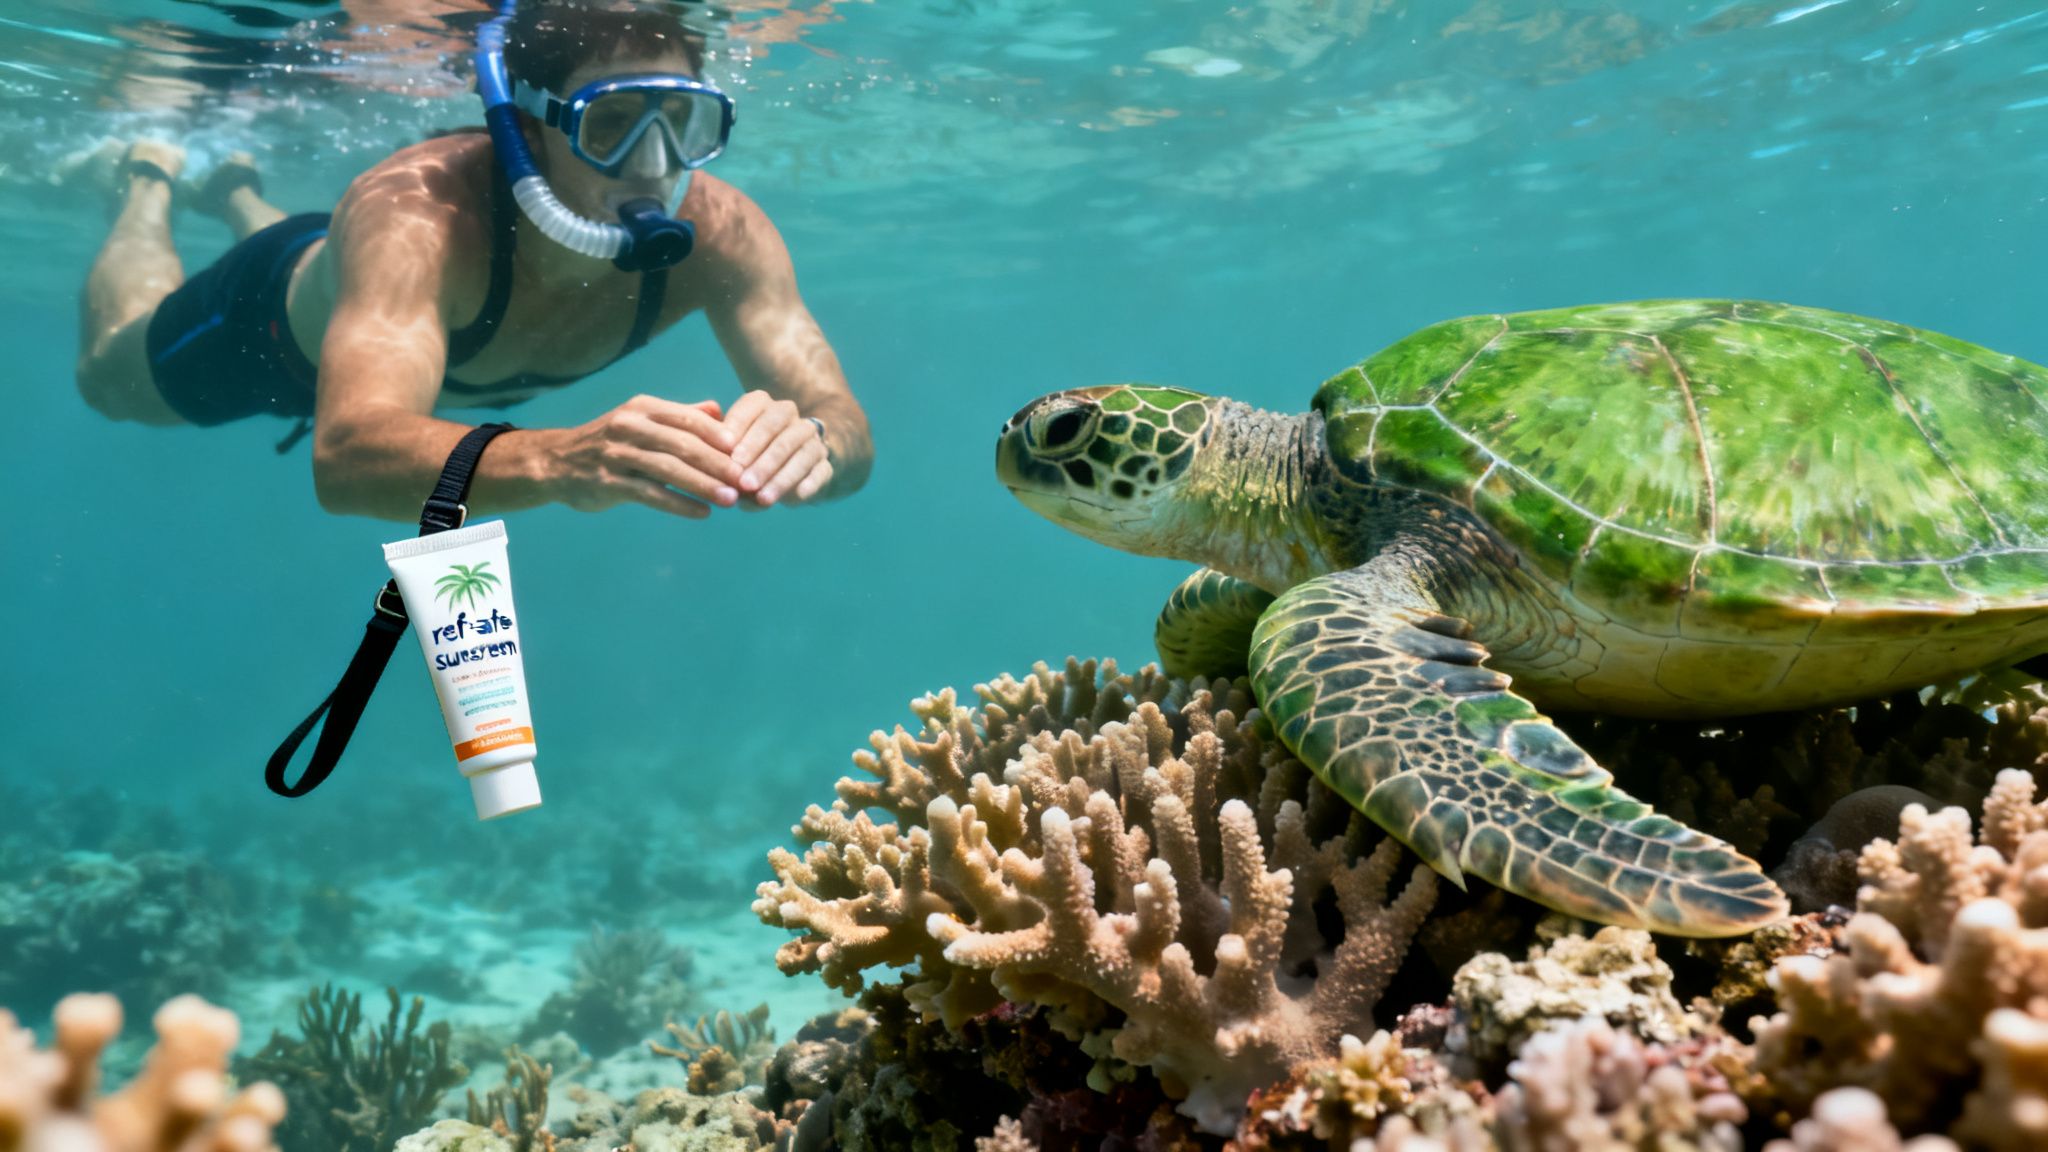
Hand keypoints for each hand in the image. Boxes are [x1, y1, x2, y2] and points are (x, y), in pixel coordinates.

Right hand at [546, 394, 743, 517]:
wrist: (555, 462)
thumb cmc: (609, 441)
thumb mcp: (641, 418)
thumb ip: (681, 416)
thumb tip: (720, 411)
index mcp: (643, 408)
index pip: (689, 420)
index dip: (720, 436)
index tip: (748, 451)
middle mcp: (630, 426)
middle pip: (683, 444)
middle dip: (718, 464)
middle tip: (746, 480)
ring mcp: (618, 455)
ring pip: (668, 470)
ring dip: (703, 485)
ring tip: (730, 500)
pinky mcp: (609, 482)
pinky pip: (650, 494)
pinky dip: (679, 504)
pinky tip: (702, 513)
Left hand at [722, 390, 833, 506]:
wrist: (790, 474)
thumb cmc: (749, 461)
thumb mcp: (733, 455)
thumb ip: (724, 461)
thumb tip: (721, 480)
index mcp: (764, 406)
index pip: (753, 406)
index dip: (738, 426)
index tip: (725, 449)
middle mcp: (791, 418)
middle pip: (775, 427)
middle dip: (757, 454)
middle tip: (743, 481)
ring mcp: (811, 440)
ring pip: (799, 452)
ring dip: (781, 477)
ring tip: (763, 499)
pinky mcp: (825, 465)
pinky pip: (821, 471)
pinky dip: (810, 483)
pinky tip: (798, 496)